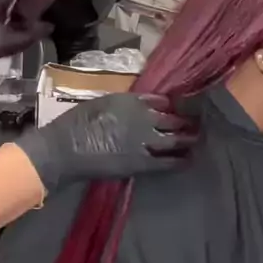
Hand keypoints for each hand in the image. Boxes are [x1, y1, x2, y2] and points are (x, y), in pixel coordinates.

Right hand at [16, 92, 198, 190]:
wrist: (66, 148)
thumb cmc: (75, 124)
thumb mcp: (99, 104)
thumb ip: (119, 106)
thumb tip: (131, 110)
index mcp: (131, 101)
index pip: (159, 100)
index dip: (169, 105)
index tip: (176, 108)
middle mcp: (144, 117)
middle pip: (172, 119)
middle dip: (186, 121)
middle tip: (196, 123)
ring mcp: (145, 140)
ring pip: (175, 139)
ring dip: (188, 139)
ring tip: (197, 139)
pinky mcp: (142, 162)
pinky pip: (167, 162)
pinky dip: (179, 161)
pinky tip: (188, 161)